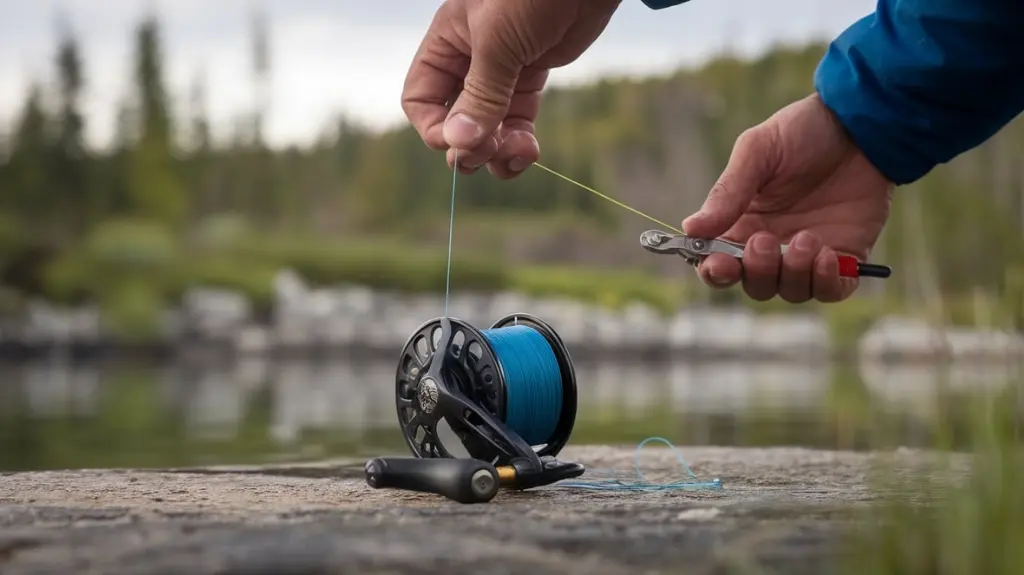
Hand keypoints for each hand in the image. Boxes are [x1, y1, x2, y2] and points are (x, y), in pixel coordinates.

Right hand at [401, 0, 621, 177]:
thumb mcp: (498, 43)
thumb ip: (480, 95)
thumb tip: (460, 144)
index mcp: (447, 44)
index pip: (421, 99)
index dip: (435, 129)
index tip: (459, 145)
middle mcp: (468, 60)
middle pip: (454, 120)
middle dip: (469, 145)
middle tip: (489, 154)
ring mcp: (501, 71)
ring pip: (488, 127)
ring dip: (498, 151)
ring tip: (517, 156)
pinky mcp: (531, 76)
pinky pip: (518, 120)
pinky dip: (520, 141)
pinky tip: (530, 150)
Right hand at [682, 93, 892, 302]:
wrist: (860, 124)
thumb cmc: (802, 132)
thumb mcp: (757, 152)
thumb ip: (727, 193)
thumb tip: (691, 229)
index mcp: (742, 224)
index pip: (718, 264)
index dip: (715, 272)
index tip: (721, 263)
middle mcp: (773, 246)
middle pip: (755, 285)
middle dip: (758, 271)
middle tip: (766, 240)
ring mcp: (809, 254)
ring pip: (791, 291)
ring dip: (794, 274)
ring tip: (807, 240)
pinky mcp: (845, 256)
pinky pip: (831, 290)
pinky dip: (826, 282)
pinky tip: (828, 255)